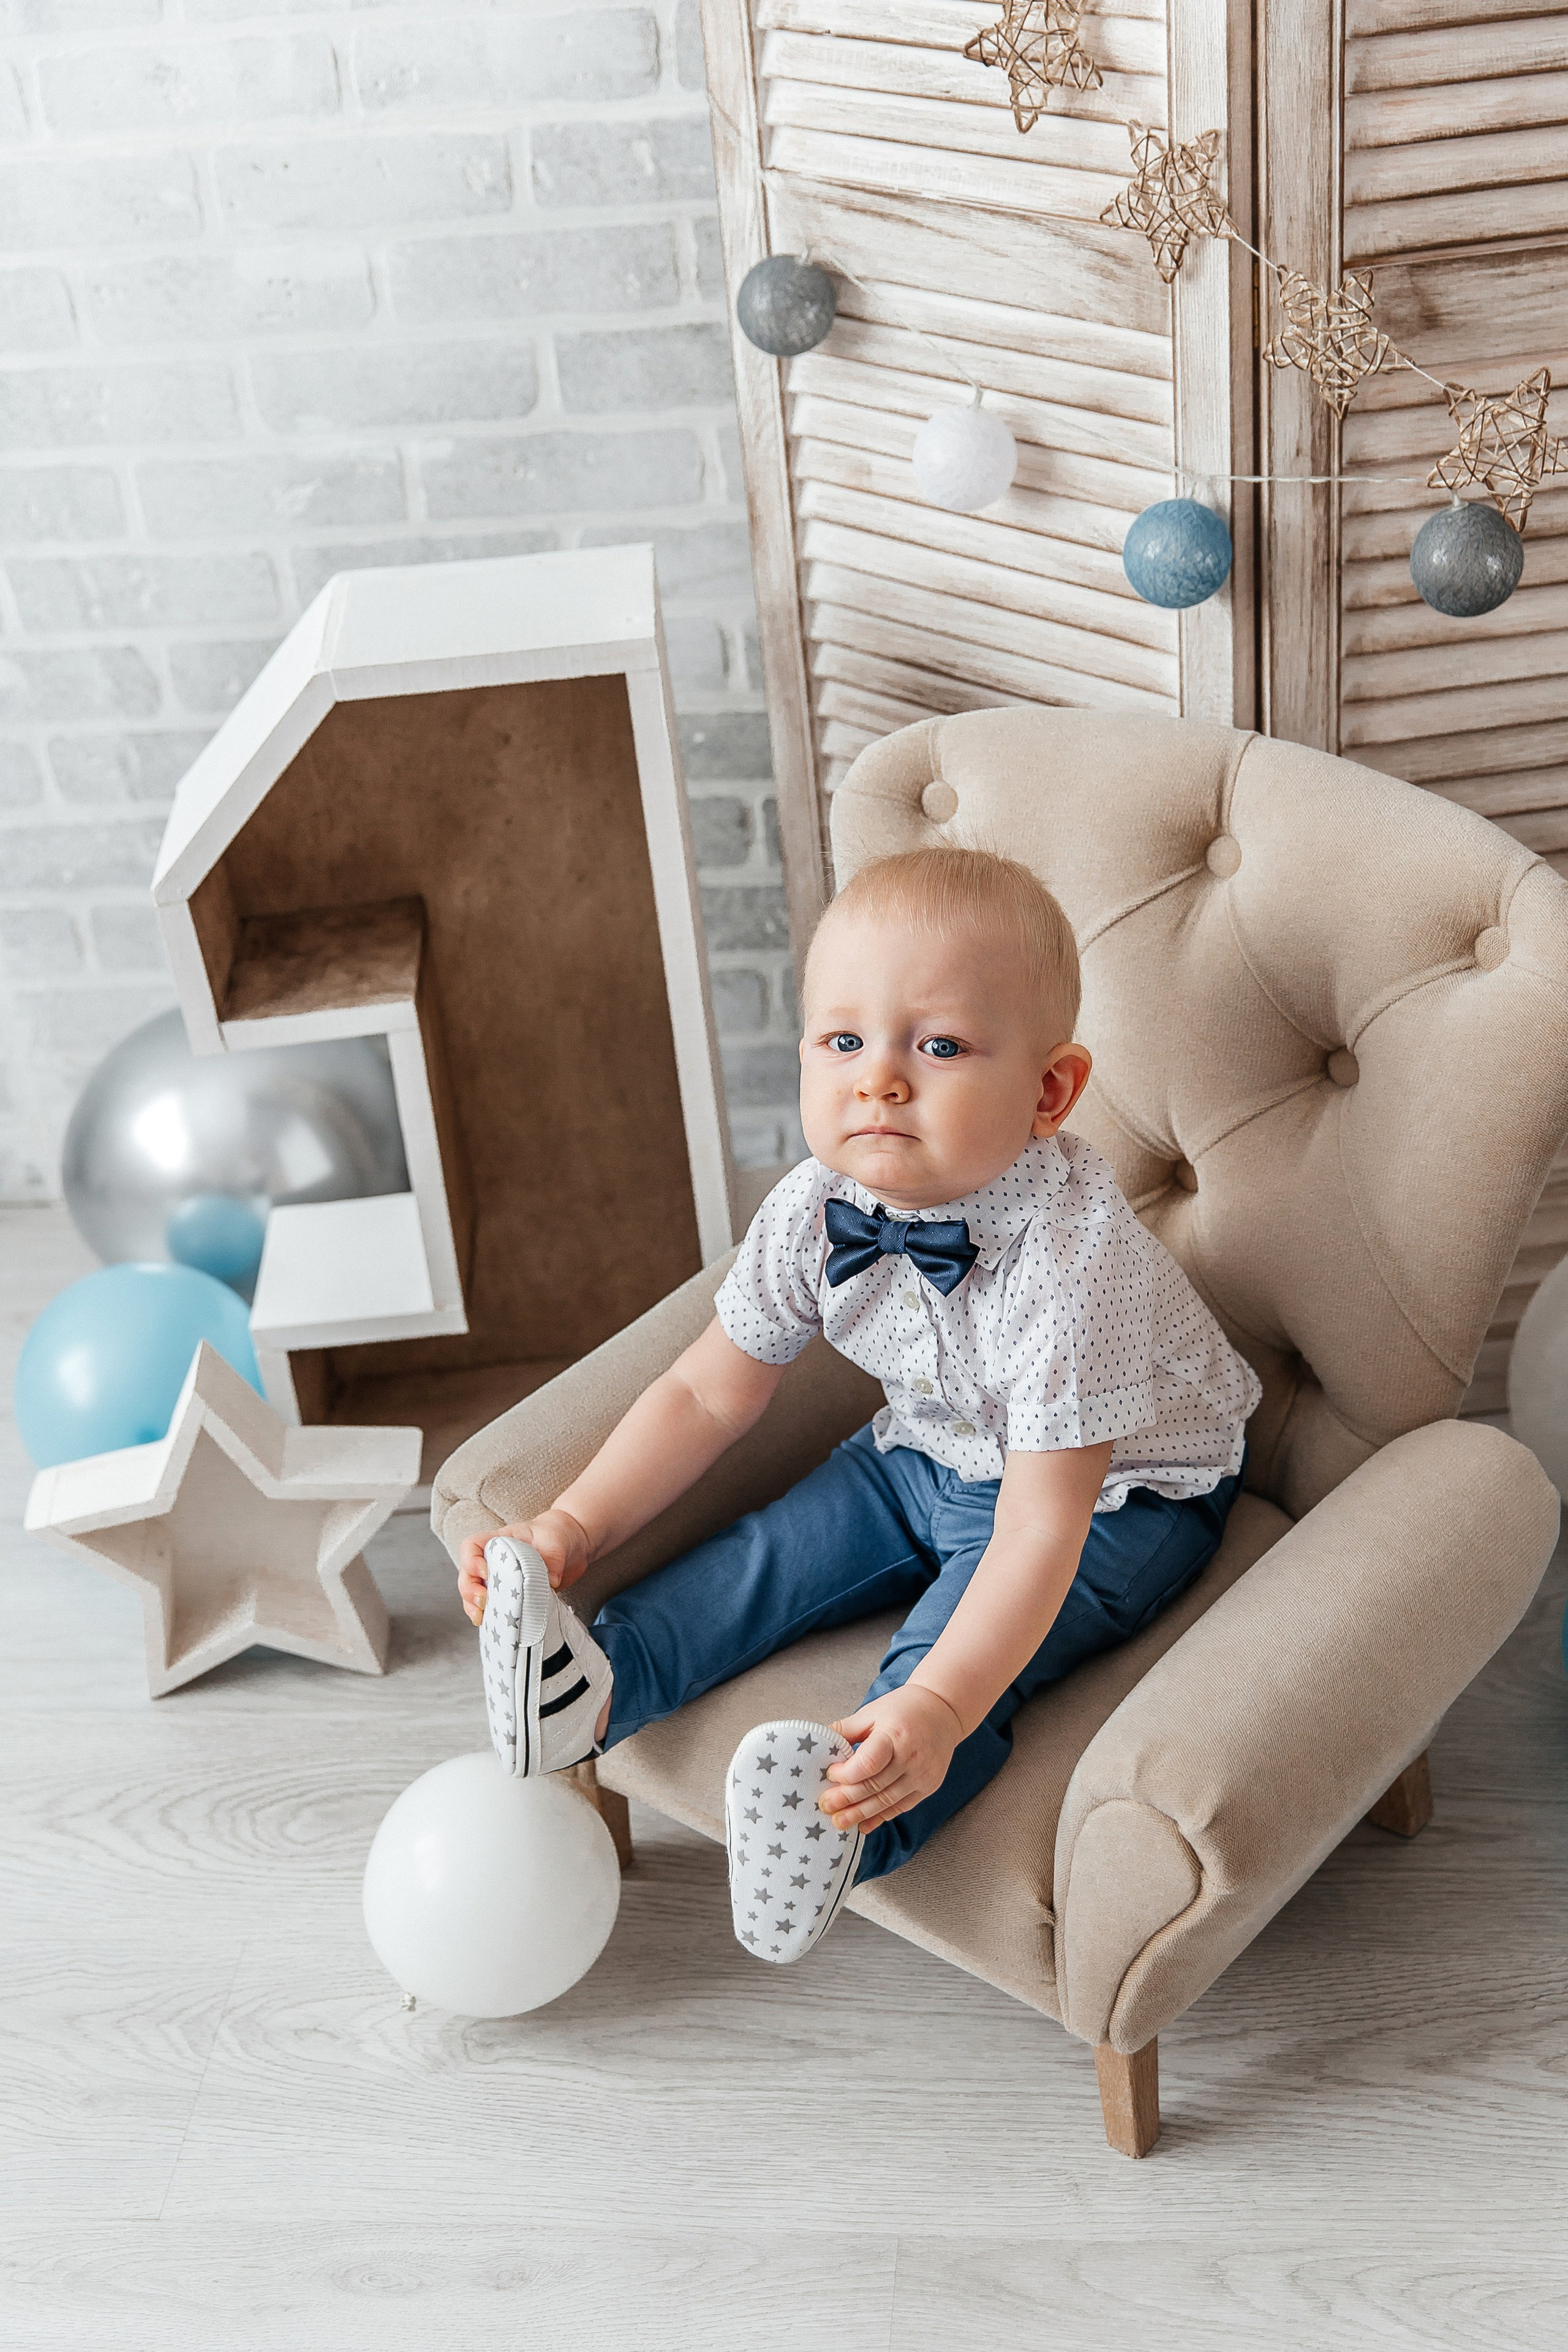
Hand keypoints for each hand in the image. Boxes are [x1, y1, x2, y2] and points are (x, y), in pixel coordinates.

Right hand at [456, 1508, 590, 1626]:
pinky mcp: (509, 1595)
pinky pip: (491, 1606)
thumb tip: (551, 1580)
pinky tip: (492, 1626)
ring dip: (473, 1607)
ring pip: (474, 1593)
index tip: (486, 1574)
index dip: (471, 1561)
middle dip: (470, 1590)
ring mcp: (499, 1579)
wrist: (569, 1547)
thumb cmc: (556, 1536)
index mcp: (500, 1541)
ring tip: (481, 1619)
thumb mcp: (556, 1540)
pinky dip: (488, 1617)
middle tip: (483, 1602)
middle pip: (467, 1574)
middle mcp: (494, 1560)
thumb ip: (553, 1556)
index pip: (472, 1546)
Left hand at [819, 1685, 964, 1832]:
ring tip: (839, 1822)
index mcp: (896, 1734)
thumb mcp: (872, 1711)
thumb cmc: (903, 1708)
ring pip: (887, 1801)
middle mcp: (913, 1757)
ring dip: (860, 1814)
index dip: (846, 1774)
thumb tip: (817, 1744)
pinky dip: (881, 1817)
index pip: (868, 1763)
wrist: (943, 1711)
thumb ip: (845, 1730)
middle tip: (825, 1806)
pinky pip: (902, 1807)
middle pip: (875, 1786)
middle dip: (847, 1799)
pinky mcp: (929, 1787)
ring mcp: (923, 1775)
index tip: (829, 1774)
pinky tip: (863, 1825)